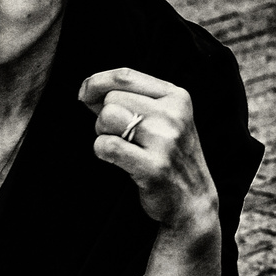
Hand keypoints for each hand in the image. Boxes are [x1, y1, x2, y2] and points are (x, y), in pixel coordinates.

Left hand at [79, 68, 221, 275]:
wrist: (192, 200)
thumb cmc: (166, 152)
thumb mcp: (160, 118)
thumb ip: (126, 98)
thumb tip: (86, 89)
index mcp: (177, 97)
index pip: (124, 75)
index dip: (96, 82)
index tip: (83, 94)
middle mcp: (174, 115)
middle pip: (111, 99)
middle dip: (104, 116)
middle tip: (119, 135)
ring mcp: (165, 141)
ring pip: (107, 118)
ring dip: (103, 133)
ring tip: (122, 146)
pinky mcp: (153, 167)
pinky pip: (106, 146)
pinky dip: (102, 151)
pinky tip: (117, 159)